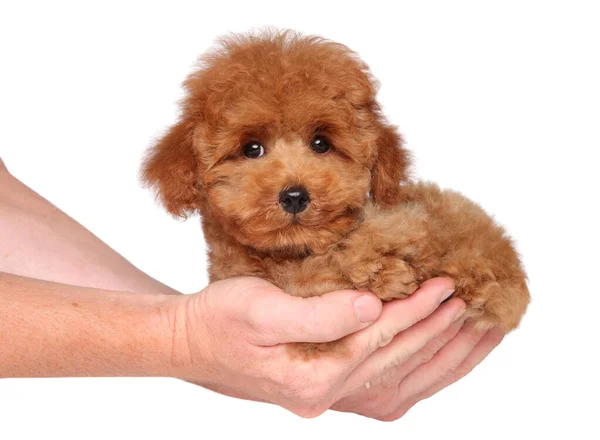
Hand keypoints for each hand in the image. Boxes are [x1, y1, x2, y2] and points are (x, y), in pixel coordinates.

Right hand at [167, 276, 465, 417]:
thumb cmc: (218, 318)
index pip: (380, 341)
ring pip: (400, 383)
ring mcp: (327, 397)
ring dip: (441, 358)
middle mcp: (325, 396)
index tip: (447, 284)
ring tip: (477, 333)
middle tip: (475, 305)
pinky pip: (386, 386)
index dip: (416, 312)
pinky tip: (437, 356)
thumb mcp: (258, 307)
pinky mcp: (325, 388)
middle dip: (439, 334)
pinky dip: (418, 370)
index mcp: (311, 376)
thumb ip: (316, 313)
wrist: (190, 342)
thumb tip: (372, 306)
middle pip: (397, 365)